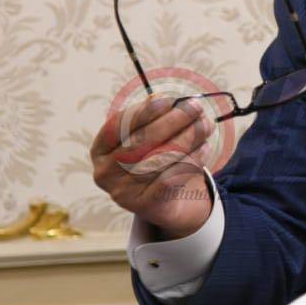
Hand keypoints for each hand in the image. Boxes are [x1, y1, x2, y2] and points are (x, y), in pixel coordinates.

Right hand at [91, 95, 214, 238]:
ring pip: (160, 159)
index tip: (169, 99)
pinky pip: (171, 178)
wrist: (161, 201)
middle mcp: (105, 172)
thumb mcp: (145, 137)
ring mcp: (122, 192)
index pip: (119, 125)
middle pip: (141, 141)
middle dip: (173, 120)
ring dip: (188, 137)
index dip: (144, 111)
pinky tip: (204, 147)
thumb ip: (149, 118)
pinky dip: (191, 160)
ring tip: (205, 124)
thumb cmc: (151, 158)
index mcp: (100, 149)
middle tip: (196, 107)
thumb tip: (159, 98)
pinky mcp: (144, 205)